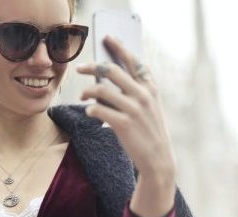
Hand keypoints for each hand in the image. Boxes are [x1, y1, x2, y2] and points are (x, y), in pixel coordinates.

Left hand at [75, 36, 175, 182]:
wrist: (157, 158)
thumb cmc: (148, 130)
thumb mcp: (149, 107)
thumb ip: (134, 90)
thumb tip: (106, 77)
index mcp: (150, 88)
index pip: (134, 61)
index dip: (120, 47)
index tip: (107, 38)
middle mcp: (143, 95)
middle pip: (111, 71)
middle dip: (92, 66)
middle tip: (80, 67)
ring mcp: (134, 109)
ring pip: (101, 90)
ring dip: (87, 91)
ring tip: (83, 96)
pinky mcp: (124, 124)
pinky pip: (99, 110)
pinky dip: (91, 109)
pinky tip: (90, 111)